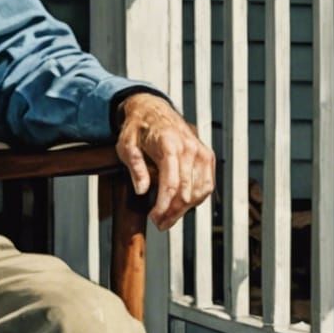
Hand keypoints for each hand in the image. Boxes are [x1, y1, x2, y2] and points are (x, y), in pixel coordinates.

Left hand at [115, 92, 214, 231]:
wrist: (153, 109)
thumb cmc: (138, 127)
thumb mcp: (126, 145)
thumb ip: (135, 167)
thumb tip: (142, 190)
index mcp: (169, 144)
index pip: (172, 183)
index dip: (164, 205)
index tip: (155, 217)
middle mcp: (189, 148)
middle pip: (186, 191)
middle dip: (173, 212)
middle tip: (159, 223)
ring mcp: (201, 152)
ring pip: (200, 191)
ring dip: (185, 209)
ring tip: (169, 218)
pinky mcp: (207, 156)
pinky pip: (207, 184)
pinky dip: (197, 199)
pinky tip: (184, 206)